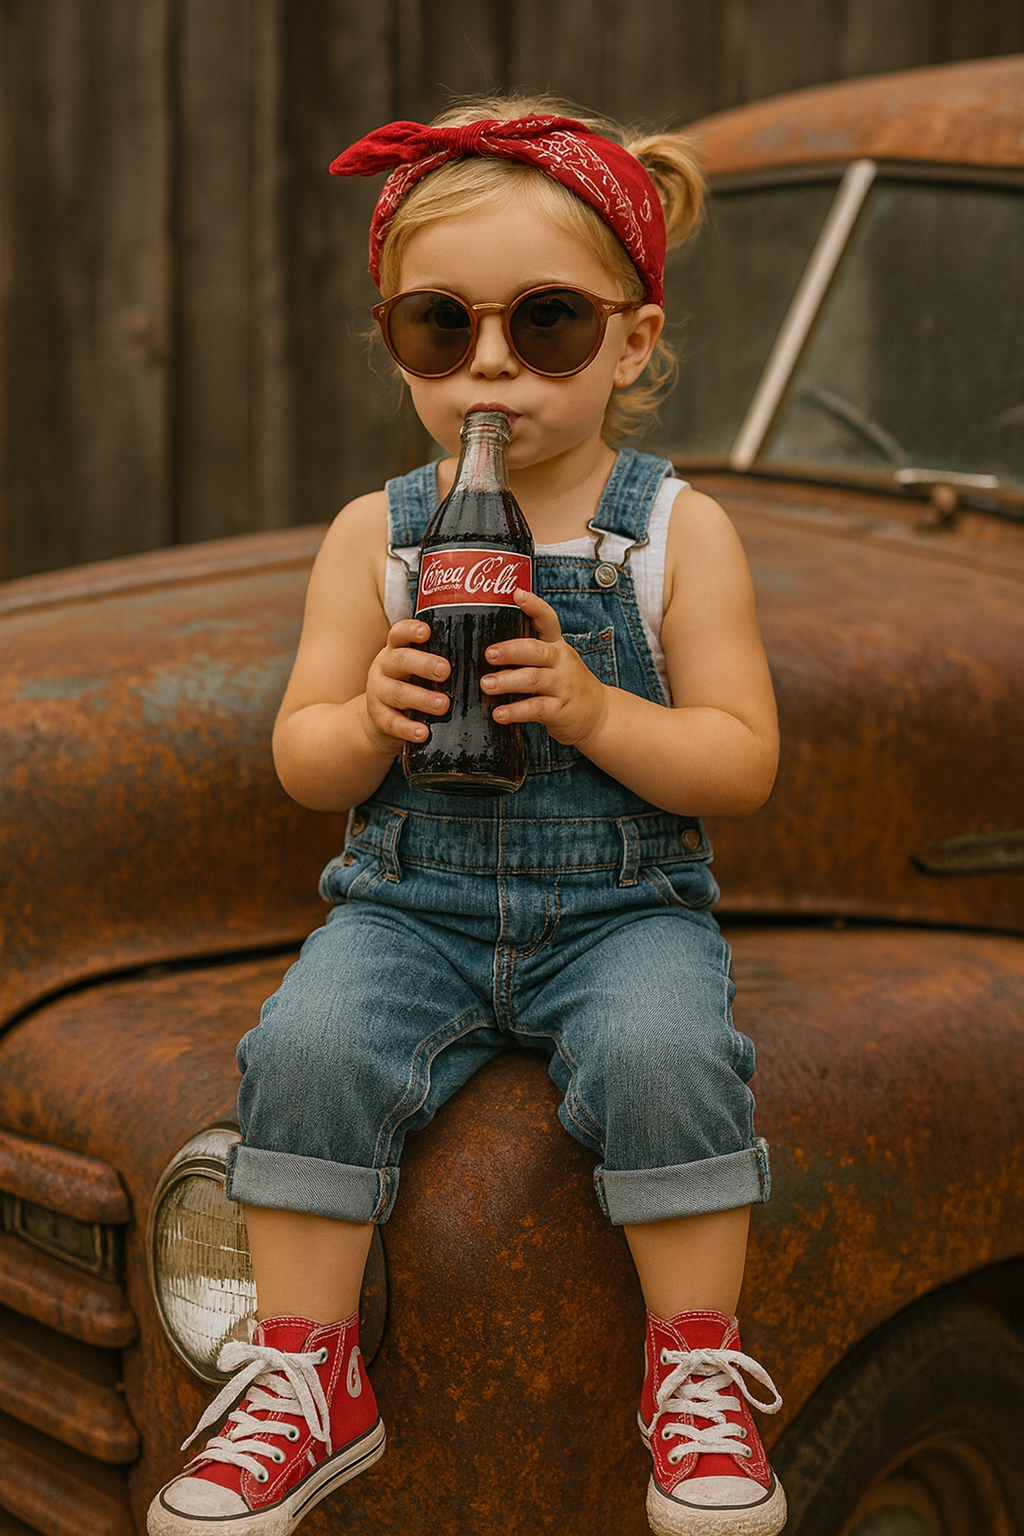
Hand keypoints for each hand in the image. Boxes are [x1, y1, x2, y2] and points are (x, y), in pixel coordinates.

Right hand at [362, 619, 449, 752]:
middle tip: (445, 670)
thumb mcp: (416, 668)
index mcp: (395, 650)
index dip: (411, 631)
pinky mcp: (379, 718)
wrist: (378, 719)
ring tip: (443, 705)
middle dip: (423, 664)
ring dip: (422, 698)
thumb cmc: (409, 685)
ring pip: (398, 693)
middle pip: (400, 660)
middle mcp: (384, 668)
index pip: (399, 634)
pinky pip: (393, 723)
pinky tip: (423, 733)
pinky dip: (408, 728)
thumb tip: (485, 657)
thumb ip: (437, 661)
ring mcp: (379, 693)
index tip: (426, 632)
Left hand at [481, 589, 607, 747]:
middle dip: (511, 650)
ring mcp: (562, 685)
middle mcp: (561, 661)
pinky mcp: (560, 710)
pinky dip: (515, 711)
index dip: (534, 606)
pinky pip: (536, 708)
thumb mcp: (554, 661)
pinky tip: (499, 713)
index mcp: (556, 645)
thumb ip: (527, 652)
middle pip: (536, 650)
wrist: (598, 713)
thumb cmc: (565, 683)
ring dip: (507, 681)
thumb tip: (484, 646)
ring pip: (533, 679)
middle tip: (489, 654)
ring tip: (486, 685)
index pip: (548, 620)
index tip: (517, 594)